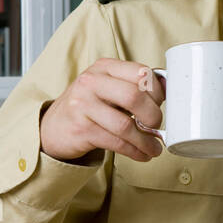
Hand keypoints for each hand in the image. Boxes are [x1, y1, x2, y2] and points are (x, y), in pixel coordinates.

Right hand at [39, 59, 164, 162]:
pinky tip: (142, 154)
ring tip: (154, 148)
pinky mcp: (81, 129)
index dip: (157, 92)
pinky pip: (117, 142)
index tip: (161, 105)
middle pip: (135, 97)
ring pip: (126, 125)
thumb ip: (133, 86)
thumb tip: (169, 89)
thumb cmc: (88, 108)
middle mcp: (92, 82)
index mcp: (104, 67)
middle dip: (153, 116)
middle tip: (157, 127)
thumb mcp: (107, 88)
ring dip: (146, 141)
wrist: (53, 128)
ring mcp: (83, 105)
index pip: (140, 72)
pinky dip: (135, 151)